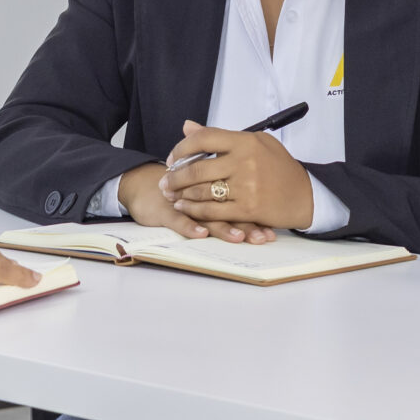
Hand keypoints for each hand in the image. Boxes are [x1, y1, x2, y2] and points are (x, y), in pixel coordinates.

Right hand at [112, 162, 271, 244]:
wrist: (144, 185)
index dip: (260, 208)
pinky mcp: (165, 210)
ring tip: (240, 238)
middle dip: (248, 223)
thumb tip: (265, 206)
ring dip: (224, 227)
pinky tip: (201, 235)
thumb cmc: (180, 186)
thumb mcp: (204, 185)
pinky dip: (189, 227)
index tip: (276, 224)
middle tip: (264, 237)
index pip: (241, 194)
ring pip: (206, 213)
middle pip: (229, 204)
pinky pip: (179, 219)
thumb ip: (231, 192)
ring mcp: (183, 200)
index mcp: (215, 182)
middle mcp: (201, 190)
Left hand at [161, 123, 308, 238]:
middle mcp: (245, 161)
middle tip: (164, 181)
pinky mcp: (248, 208)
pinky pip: (212, 210)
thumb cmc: (280, 168)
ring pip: (201, 191)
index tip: (173, 158)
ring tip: (170, 194)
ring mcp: (246, 186)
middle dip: (174, 176)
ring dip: (180, 194)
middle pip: (197, 168)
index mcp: (246, 141)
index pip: (203, 138)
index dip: (181, 148)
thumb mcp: (256, 143)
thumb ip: (220, 136)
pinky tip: (184, 207)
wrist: (306, 195)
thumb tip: (188, 126)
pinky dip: (194, 209)